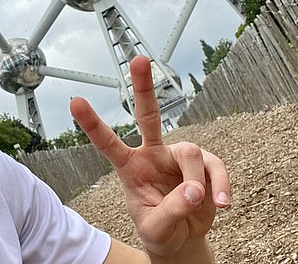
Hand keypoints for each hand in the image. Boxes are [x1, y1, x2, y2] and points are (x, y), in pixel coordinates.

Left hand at [70, 55, 229, 260]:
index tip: (75, 101)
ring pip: (190, 152)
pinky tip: (222, 203)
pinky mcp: (204, 165)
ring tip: (198, 204)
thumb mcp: (156, 230)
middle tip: (139, 59)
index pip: (108, 143)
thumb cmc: (159, 231)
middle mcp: (152, 153)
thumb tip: (194, 190)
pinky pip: (215, 166)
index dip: (92, 124)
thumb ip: (170, 211)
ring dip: (197, 181)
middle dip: (143, 86)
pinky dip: (221, 185)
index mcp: (130, 167)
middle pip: (148, 115)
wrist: (183, 240)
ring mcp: (177, 157)